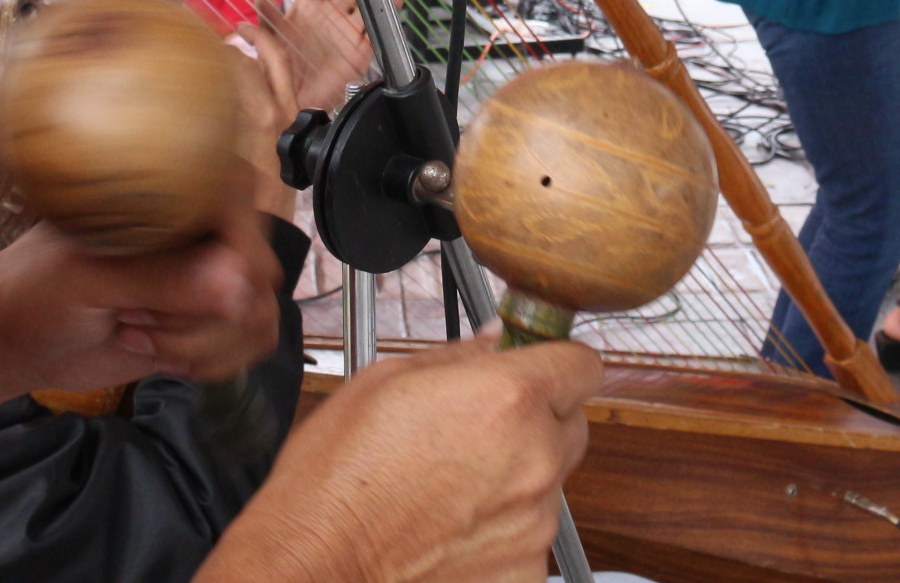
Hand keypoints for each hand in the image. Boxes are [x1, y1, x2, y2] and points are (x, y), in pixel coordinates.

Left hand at [0, 184, 285, 424]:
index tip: (187, 298)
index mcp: (176, 197)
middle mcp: (201, 234)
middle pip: (258, 281)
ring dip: (198, 344)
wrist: (9, 338)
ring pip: (256, 320)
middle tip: (132, 313)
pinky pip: (244, 347)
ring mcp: (205, 280)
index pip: (245, 221)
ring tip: (137, 328)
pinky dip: (207, 362)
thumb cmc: (32, 291)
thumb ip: (164, 279)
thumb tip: (237, 281)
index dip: (231, 268)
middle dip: (199, 317)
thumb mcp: (89, 279)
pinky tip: (155, 350)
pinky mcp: (203, 321)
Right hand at [197, 334, 601, 582]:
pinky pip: (531, 534)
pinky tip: (453, 527)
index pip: (583, 364)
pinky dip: (503, 529)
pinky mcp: (525, 570)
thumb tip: (494, 340)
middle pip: (571, 423)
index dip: (558, 362)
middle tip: (479, 431)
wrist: (316, 564)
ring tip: (452, 487)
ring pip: (550, 482)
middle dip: (537, 421)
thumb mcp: (386, 382)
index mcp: (508, 398)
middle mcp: (535, 459)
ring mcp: (535, 522)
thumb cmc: (336, 478)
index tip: (539, 369)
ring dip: (518, 477)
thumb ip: (459, 355)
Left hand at [252, 0, 392, 115]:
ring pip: (370, 0)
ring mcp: (347, 30)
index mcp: (308, 6)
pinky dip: (389, 12)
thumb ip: (266, 18)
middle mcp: (330, 14)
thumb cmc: (279, 71)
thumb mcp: (269, 42)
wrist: (294, 103)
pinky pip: (377, 27)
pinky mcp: (360, 48)